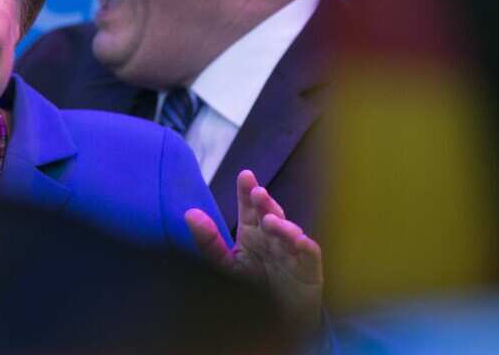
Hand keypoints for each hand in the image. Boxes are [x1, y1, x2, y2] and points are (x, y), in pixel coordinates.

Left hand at [185, 170, 322, 333]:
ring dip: (282, 224)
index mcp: (253, 234)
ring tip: (269, 221)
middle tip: (257, 192)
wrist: (275, 322)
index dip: (247, 192)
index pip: (249, 208)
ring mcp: (291, 253)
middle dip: (265, 202)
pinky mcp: (308, 271)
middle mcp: (273, 239)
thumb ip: (208, 242)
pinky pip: (309, 255)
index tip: (245, 175)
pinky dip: (305, 246)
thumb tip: (189, 213)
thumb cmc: (251, 289)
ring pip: (290, 231)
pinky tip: (298, 240)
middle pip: (270, 214)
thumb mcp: (225, 266)